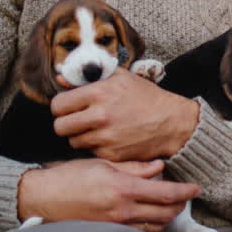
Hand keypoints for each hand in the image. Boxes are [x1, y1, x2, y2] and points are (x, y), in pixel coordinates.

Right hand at [16, 158, 199, 231]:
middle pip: (164, 214)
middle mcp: (122, 211)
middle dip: (179, 206)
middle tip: (185, 197)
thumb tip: (160, 167)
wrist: (41, 199)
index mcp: (123, 189)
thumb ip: (134, 167)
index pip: (166, 194)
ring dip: (165, 217)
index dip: (185, 192)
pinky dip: (148, 225)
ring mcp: (115, 226)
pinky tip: (148, 216)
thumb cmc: (69, 177)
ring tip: (169, 206)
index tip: (196, 188)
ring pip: (153, 227)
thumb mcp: (103, 165)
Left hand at [51, 68, 199, 160]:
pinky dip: (97, 147)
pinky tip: (111, 138)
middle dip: (67, 124)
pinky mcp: (112, 153)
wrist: (173, 122)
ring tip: (97, 129)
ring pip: (74, 142)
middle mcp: (100, 115)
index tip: (69, 108)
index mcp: (99, 92)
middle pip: (60, 127)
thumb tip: (59, 77)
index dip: (61, 107)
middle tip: (79, 121)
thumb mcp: (120, 78)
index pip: (58, 105)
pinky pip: (91, 152)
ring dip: (81, 137)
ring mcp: (106, 137)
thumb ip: (88, 77)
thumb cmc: (146, 97)